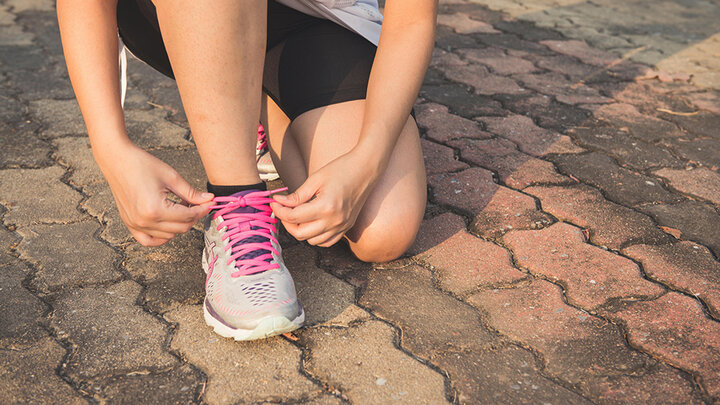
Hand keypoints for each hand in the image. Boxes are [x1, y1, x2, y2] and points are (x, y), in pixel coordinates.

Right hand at [96, 142, 214, 245]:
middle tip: (197, 203)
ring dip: (179, 224)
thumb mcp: (171, 177)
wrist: (117, 160)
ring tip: (179, 206)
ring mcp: (135, 225)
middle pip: (181, 228)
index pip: (188, 217)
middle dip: (193, 216)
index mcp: (155, 209)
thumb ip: (191, 193)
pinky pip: (149, 240)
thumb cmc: (142, 164)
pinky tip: (168, 224)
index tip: (210, 203)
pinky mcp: (130, 224)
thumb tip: (209, 200)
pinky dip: (161, 236)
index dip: (202, 210)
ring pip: (169, 235)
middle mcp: (144, 221)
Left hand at [271, 151, 378, 246]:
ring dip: (300, 231)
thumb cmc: (342, 169)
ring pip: (312, 241)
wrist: (366, 169)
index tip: (274, 202)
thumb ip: (297, 195)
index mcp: (326, 207)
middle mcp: (334, 221)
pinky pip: (326, 242)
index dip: (280, 210)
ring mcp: (342, 226)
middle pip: (300, 233)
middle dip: (287, 223)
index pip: (294, 217)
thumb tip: (280, 202)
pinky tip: (311, 224)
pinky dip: (315, 237)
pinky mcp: (346, 228)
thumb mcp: (315, 179)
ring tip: (296, 216)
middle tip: (282, 210)